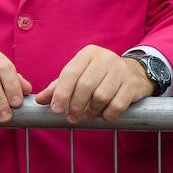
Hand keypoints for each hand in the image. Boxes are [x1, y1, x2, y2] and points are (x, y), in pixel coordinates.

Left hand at [35, 45, 153, 121]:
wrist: (133, 73)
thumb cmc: (99, 76)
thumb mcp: (79, 76)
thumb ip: (58, 87)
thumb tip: (39, 100)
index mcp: (89, 54)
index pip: (71, 73)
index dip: (61, 93)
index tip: (55, 109)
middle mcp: (106, 58)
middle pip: (86, 86)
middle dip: (75, 106)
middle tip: (71, 118)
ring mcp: (121, 70)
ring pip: (101, 96)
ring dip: (91, 111)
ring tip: (87, 116)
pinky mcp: (133, 84)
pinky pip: (117, 104)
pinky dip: (108, 114)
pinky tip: (104, 115)